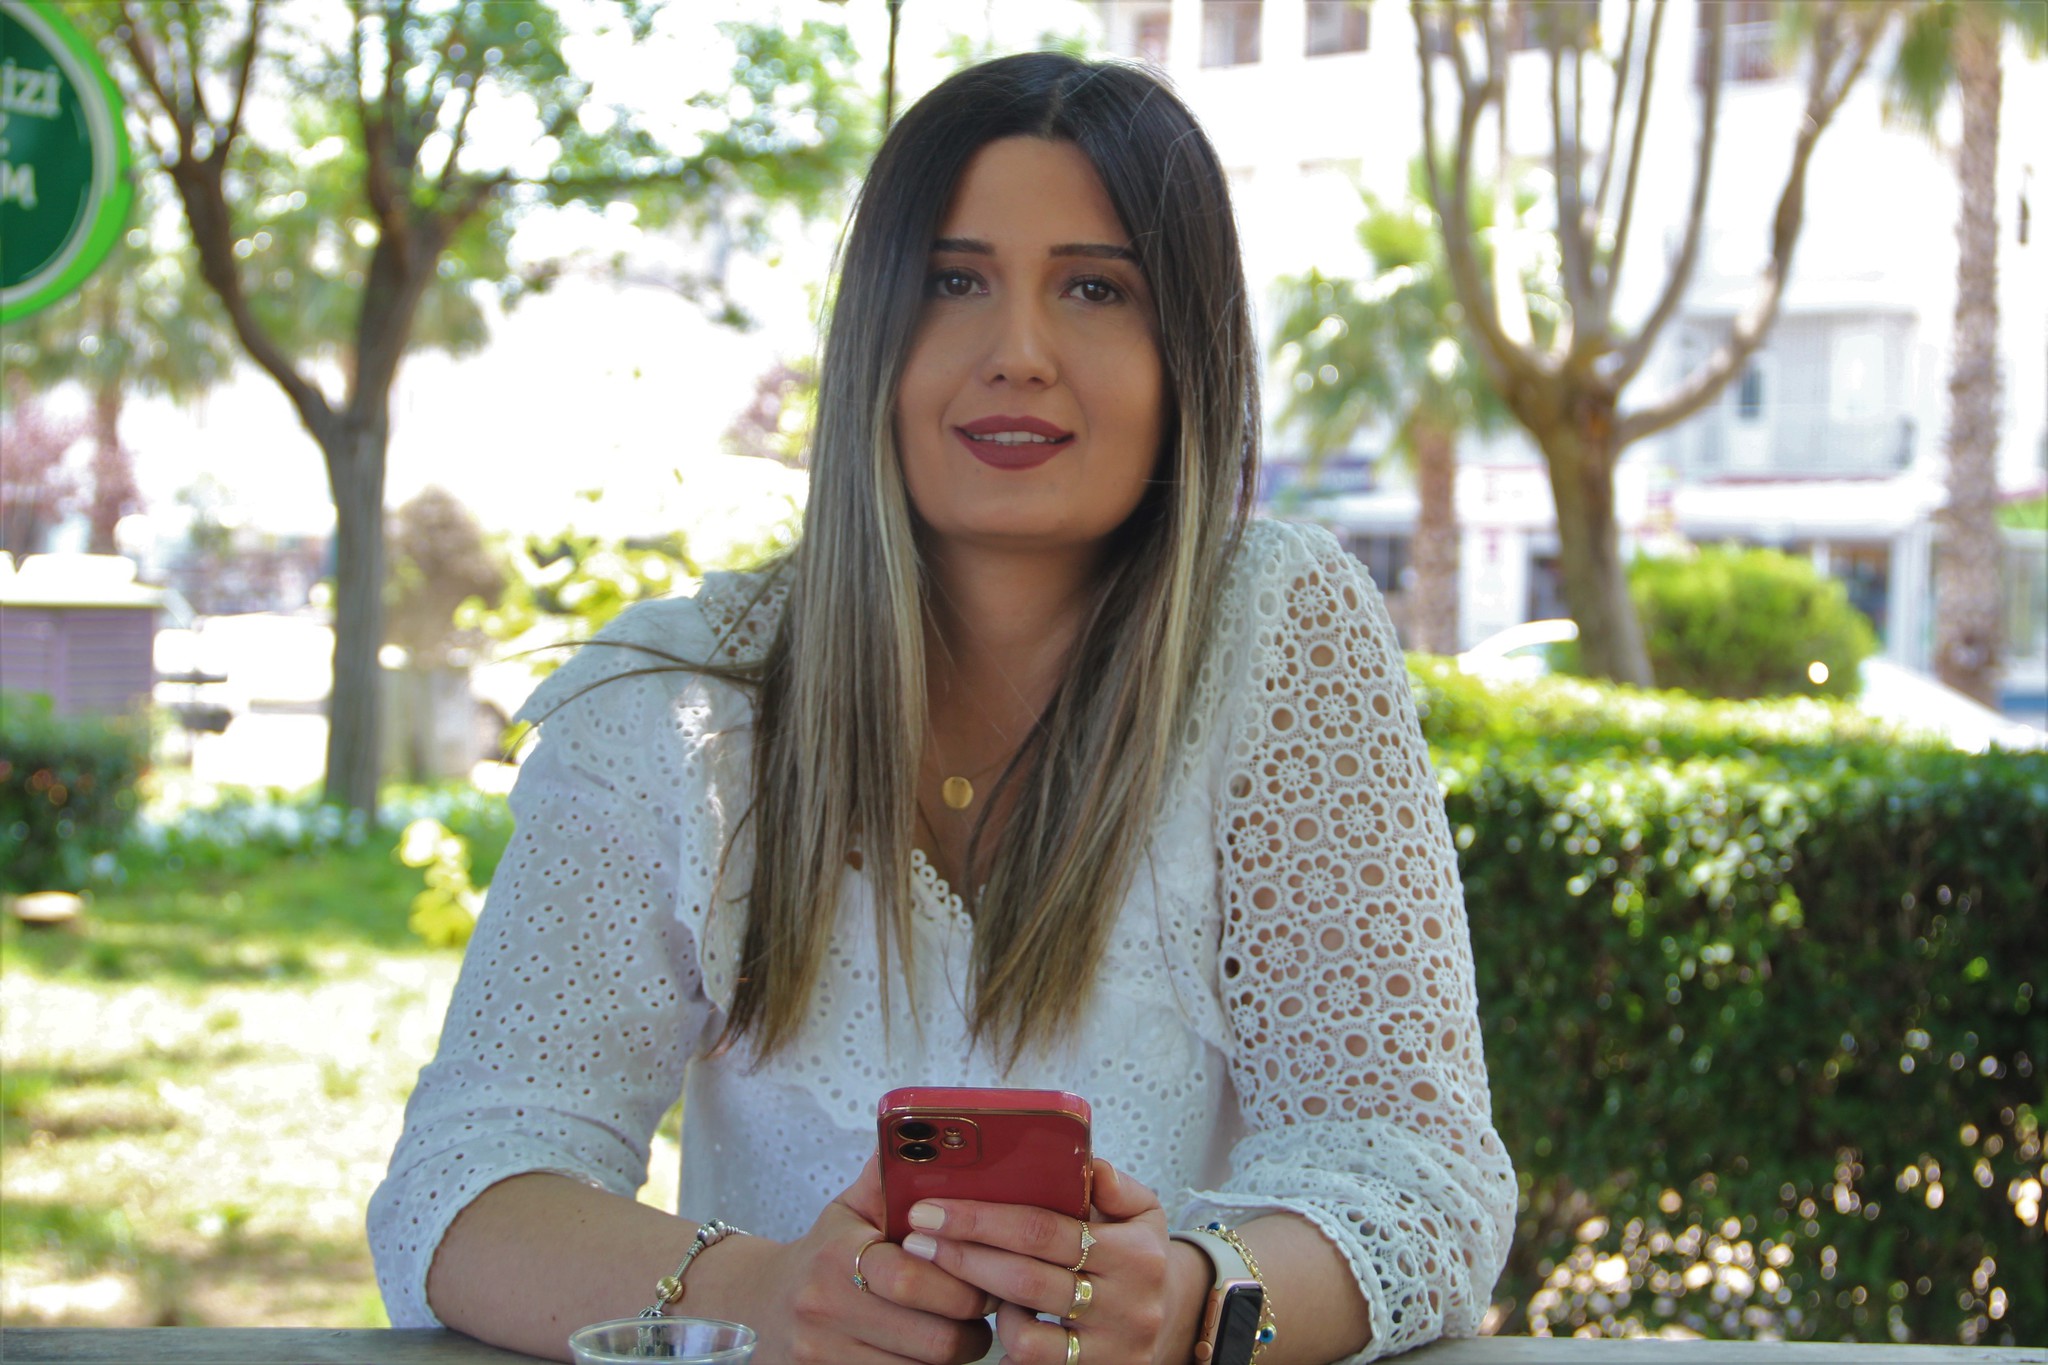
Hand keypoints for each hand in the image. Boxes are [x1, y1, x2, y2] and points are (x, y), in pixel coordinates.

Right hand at [712, 1154, 993, 1364]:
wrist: (758, 1308)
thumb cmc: (823, 1254)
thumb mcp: (848, 1211)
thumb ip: (889, 1176)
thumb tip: (925, 1128)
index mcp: (837, 1256)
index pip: (914, 1278)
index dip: (964, 1284)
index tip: (988, 1280)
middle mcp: (825, 1310)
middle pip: (931, 1339)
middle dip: (974, 1330)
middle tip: (988, 1314)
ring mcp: (822, 1356)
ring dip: (956, 1360)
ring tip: (967, 1337)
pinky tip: (932, 1357)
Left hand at [901, 1159, 1203, 1364]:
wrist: (1168, 1321)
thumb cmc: (1135, 1255)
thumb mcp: (1141, 1212)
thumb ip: (1112, 1184)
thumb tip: (1084, 1162)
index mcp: (1136, 1253)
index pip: (1044, 1231)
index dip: (980, 1219)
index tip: (931, 1209)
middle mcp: (1128, 1306)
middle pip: (1024, 1280)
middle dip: (962, 1257)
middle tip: (916, 1240)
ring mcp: (1110, 1351)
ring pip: (1023, 1335)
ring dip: (984, 1306)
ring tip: (964, 1281)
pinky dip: (1007, 1345)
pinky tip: (997, 1321)